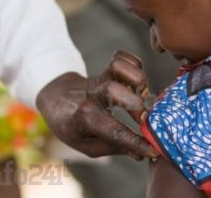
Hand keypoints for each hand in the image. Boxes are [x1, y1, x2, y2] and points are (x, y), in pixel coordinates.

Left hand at [36, 50, 158, 159]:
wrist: (57, 99)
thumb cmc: (77, 127)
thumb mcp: (89, 145)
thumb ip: (115, 147)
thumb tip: (142, 152)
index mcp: (83, 120)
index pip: (110, 130)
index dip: (134, 140)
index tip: (153, 149)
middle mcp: (91, 96)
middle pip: (111, 90)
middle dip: (136, 104)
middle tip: (147, 119)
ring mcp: (99, 78)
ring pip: (116, 66)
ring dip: (137, 79)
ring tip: (144, 96)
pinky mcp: (106, 67)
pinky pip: (122, 57)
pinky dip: (135, 65)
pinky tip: (138, 84)